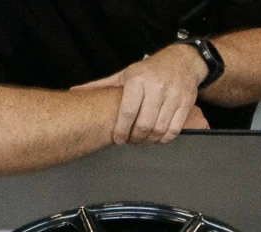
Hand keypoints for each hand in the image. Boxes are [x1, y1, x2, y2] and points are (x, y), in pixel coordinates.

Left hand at [72, 44, 210, 144]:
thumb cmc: (151, 70)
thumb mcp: (126, 74)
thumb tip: (75, 91)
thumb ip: (102, 85)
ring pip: (159, 129)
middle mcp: (156, 87)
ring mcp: (173, 96)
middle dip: (135, 138)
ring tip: (142, 140)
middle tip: (130, 141)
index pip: (128, 113)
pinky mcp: (186, 104)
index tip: (118, 139)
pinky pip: (174, 129)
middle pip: (144, 124)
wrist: (182, 61)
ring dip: (149, 141)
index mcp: (138, 80)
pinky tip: (157, 137)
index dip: (121, 131)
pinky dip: (164, 138)